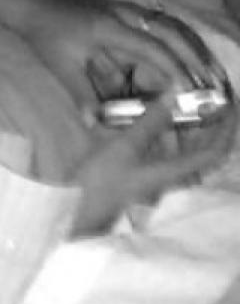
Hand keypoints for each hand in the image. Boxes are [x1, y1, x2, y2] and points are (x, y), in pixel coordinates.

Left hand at [16, 0, 222, 116]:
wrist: (37, 6)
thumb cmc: (48, 37)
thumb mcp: (62, 67)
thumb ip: (81, 94)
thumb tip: (94, 124)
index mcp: (109, 27)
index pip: (151, 47)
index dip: (174, 68)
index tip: (190, 89)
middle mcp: (126, 14)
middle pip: (172, 32)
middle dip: (196, 57)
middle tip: (214, 84)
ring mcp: (131, 10)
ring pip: (174, 25)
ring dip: (195, 48)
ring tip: (213, 73)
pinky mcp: (132, 12)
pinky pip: (166, 24)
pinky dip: (184, 40)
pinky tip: (195, 56)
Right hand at [69, 97, 234, 234]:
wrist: (79, 208)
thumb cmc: (104, 180)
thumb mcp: (125, 146)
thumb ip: (151, 121)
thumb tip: (174, 94)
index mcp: (176, 170)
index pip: (215, 150)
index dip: (226, 128)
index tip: (227, 105)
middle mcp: (173, 174)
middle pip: (203, 149)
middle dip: (208, 125)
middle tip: (204, 101)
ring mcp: (158, 176)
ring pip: (184, 150)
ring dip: (186, 128)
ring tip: (181, 106)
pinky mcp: (144, 175)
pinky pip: (166, 152)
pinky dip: (166, 134)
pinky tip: (154, 122)